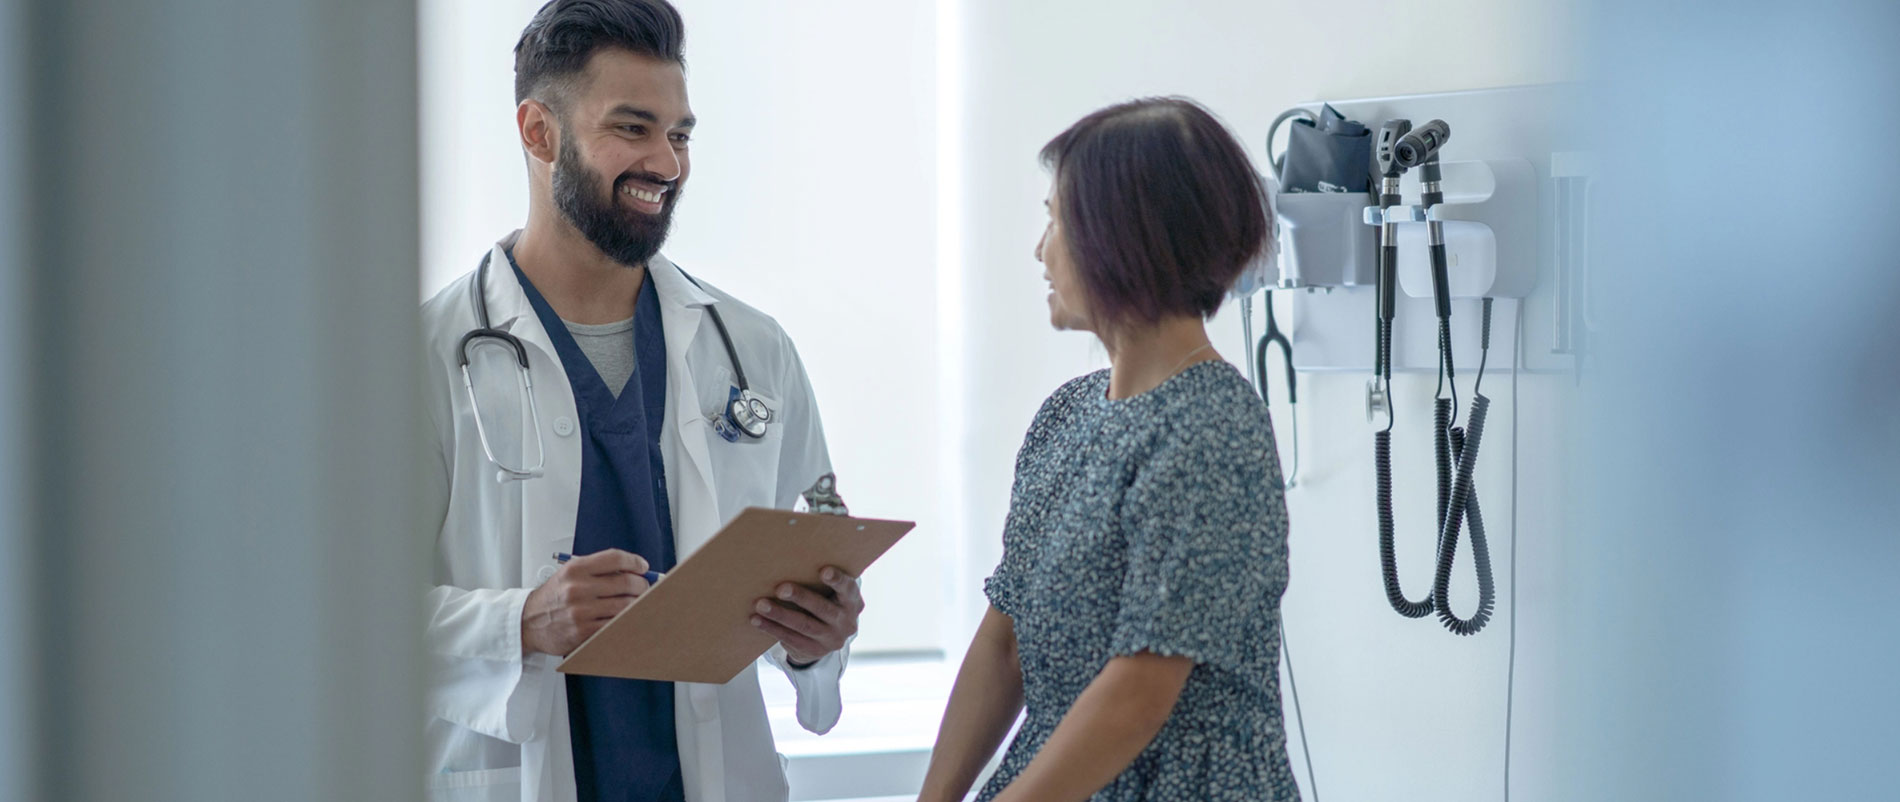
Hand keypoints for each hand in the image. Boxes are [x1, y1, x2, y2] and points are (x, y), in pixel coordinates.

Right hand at [520, 549, 652, 656]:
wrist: (528, 622)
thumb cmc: (554, 597)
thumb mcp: (569, 574)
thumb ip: (598, 570)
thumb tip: (634, 570)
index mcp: (575, 569)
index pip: (615, 558)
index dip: (634, 561)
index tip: (643, 567)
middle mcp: (578, 588)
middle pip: (626, 582)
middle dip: (641, 585)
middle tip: (644, 588)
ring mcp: (581, 611)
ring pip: (625, 605)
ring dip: (637, 605)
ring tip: (638, 604)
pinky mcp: (583, 631)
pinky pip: (615, 624)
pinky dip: (625, 621)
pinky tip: (626, 619)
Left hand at [750, 566, 862, 666]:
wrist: (829, 637)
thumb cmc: (825, 602)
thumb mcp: (832, 593)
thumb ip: (821, 582)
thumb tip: (789, 561)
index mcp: (852, 602)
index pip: (847, 589)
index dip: (837, 580)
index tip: (824, 571)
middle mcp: (846, 622)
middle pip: (822, 608)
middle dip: (800, 597)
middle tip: (781, 588)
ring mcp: (831, 639)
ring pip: (803, 625)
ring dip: (779, 614)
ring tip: (761, 604)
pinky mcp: (815, 650)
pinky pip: (791, 639)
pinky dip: (772, 628)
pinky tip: (757, 620)